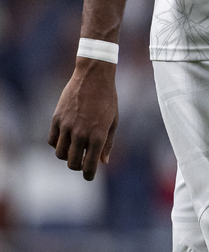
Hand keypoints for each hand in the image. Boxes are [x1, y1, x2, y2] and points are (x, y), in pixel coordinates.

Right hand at [48, 58, 117, 180]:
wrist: (93, 76)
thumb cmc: (107, 98)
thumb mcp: (113, 121)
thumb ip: (108, 143)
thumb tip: (103, 162)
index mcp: (98, 136)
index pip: (89, 167)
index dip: (88, 175)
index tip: (89, 175)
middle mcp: (81, 134)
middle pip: (72, 164)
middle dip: (78, 166)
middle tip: (82, 161)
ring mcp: (67, 126)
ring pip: (60, 154)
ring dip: (67, 155)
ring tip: (74, 148)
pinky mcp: (56, 119)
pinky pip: (52, 141)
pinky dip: (57, 143)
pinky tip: (65, 138)